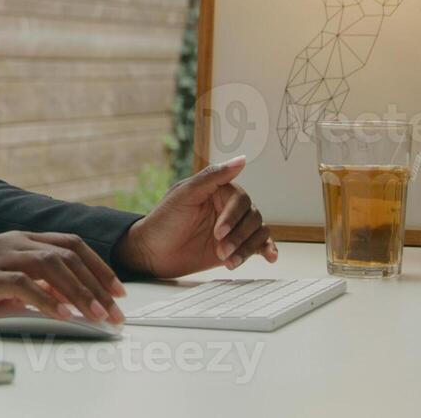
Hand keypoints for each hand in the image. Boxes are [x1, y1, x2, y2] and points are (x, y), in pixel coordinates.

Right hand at [0, 231, 127, 329]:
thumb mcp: (7, 283)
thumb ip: (36, 284)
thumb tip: (71, 299)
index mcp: (20, 239)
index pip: (70, 244)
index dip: (99, 265)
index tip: (119, 291)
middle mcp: (12, 241)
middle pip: (66, 254)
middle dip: (97, 284)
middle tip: (115, 311)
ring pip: (51, 266)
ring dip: (79, 292)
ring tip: (97, 315)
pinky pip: (24, 284)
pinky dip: (48, 300)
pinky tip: (64, 314)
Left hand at [113, 156, 277, 277]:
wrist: (151, 253)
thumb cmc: (163, 221)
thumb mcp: (185, 195)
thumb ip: (213, 176)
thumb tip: (242, 159)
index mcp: (218, 190)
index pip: (240, 200)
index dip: (232, 216)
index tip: (218, 232)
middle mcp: (228, 207)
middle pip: (253, 217)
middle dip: (238, 236)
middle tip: (220, 250)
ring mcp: (232, 228)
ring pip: (257, 232)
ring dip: (247, 247)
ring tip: (229, 261)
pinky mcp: (235, 247)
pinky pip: (258, 245)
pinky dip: (266, 249)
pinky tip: (269, 257)